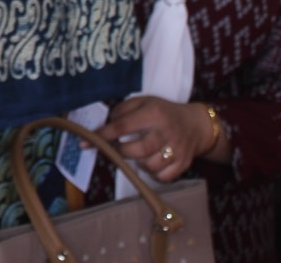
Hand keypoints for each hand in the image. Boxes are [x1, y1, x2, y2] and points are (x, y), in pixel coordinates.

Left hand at [87, 96, 211, 182]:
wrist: (195, 125)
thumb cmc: (163, 112)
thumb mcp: (142, 102)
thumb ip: (121, 111)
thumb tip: (104, 126)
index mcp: (154, 113)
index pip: (122, 126)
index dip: (102, 135)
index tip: (85, 142)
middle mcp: (166, 132)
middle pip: (136, 150)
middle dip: (121, 151)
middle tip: (119, 147)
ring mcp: (177, 150)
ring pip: (150, 166)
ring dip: (139, 163)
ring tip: (140, 153)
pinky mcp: (184, 164)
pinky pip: (162, 177)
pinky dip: (153, 174)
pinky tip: (151, 162)